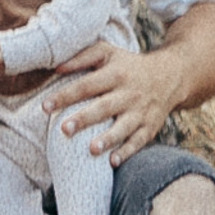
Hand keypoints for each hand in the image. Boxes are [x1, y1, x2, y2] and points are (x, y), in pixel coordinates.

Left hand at [41, 36, 182, 166]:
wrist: (169, 76)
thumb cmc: (128, 65)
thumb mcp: (108, 52)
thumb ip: (82, 57)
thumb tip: (56, 67)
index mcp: (115, 73)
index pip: (87, 85)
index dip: (66, 95)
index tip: (45, 106)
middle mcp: (128, 93)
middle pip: (104, 107)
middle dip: (84, 118)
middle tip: (64, 129)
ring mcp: (140, 112)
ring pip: (123, 127)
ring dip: (108, 139)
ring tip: (91, 149)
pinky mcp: (150, 127)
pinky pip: (139, 142)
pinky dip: (127, 152)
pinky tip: (113, 162)